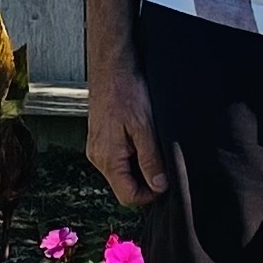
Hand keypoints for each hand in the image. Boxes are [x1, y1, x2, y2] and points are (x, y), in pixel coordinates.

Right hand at [86, 58, 167, 206]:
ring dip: (141, 168)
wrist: (111, 65)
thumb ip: (151, 160)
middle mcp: (98, 158)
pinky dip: (133, 156)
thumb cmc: (125, 90)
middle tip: (163, 165)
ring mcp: (98, 149)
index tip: (165, 184)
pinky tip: (142, 140)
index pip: (128, 197)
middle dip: (146, 181)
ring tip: (152, 147)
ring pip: (123, 173)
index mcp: (107, 159)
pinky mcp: (101, 140)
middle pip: (125, 187)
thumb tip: (160, 186)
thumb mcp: (145, 128)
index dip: (149, 195)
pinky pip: (119, 159)